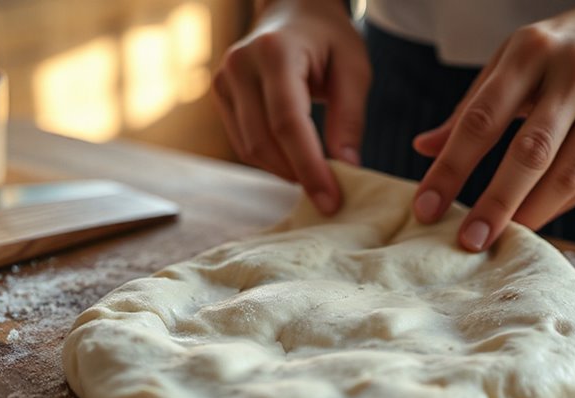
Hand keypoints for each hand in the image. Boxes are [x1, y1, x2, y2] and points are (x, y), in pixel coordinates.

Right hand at [212, 0, 370, 214]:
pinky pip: (243, 142)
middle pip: (264, 141)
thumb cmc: (329, 39)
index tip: (331, 200)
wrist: (292, 10)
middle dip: (298, 176)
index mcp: (275, 52)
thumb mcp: (354, 68)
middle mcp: (240, 64)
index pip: (288, 122)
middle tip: (329, 198)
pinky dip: (271, 160)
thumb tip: (346, 167)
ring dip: (284, 171)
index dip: (309, 167)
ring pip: (250, 148)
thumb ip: (350, 117)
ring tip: (316, 177)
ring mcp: (223, 80)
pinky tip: (295, 162)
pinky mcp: (220, 95)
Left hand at [411, 0, 574, 250]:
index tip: (425, 208)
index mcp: (529, 51)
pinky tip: (535, 219)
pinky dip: (559, 204)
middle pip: (529, 152)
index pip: (480, 119)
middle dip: (496, 203)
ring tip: (503, 239)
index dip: (450, 169)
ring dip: (532, 214)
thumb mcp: (513, 60)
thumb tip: (423, 149)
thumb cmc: (561, 48)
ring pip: (567, 173)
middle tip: (468, 241)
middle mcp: (574, 71)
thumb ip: (471, 106)